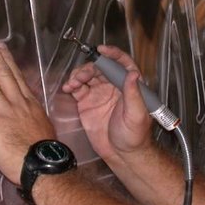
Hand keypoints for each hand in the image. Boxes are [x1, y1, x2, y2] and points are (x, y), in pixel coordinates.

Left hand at [0, 31, 55, 183]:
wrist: (43, 165)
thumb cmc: (42, 152)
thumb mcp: (42, 127)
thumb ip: (32, 116)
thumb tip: (29, 113)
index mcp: (29, 103)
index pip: (16, 76)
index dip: (7, 60)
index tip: (1, 46)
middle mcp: (17, 102)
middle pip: (3, 72)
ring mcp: (5, 111)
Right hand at [61, 45, 152, 161]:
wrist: (121, 154)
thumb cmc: (134, 137)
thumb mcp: (137, 115)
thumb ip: (133, 94)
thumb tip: (133, 74)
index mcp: (128, 86)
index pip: (122, 63)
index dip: (113, 54)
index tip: (102, 50)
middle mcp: (113, 86)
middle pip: (100, 67)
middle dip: (90, 67)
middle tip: (83, 75)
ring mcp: (99, 93)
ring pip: (87, 75)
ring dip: (78, 75)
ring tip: (73, 83)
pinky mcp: (87, 103)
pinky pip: (78, 88)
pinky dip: (71, 85)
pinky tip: (68, 87)